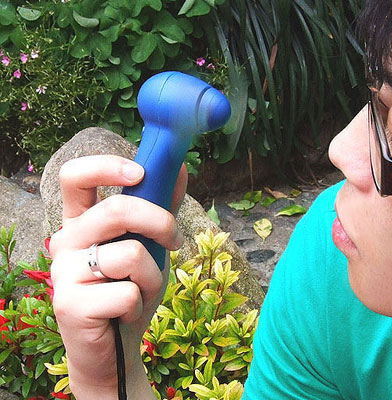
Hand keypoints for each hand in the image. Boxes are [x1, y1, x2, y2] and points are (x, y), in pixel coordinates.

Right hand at [49, 155, 187, 398]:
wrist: (115, 347)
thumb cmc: (131, 289)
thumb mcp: (151, 245)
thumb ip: (160, 207)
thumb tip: (178, 167)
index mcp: (81, 221)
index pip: (74, 176)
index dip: (106, 166)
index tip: (140, 172)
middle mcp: (65, 241)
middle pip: (116, 210)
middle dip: (160, 223)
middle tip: (175, 241)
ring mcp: (63, 273)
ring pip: (130, 255)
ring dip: (153, 276)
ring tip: (141, 291)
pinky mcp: (69, 304)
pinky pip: (127, 292)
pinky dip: (140, 303)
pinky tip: (125, 313)